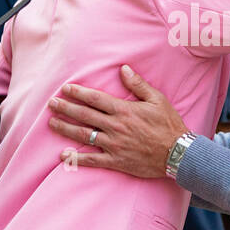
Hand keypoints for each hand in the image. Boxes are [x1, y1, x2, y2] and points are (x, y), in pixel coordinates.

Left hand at [48, 64, 188, 177]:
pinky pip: (92, 160)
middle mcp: (116, 127)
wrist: (178, 153)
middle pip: (85, 115)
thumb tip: (123, 69)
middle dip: (66, 108)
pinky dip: (77, 158)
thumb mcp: (157, 100)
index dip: (78, 93)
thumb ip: (138, 84)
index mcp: (124, 110)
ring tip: (52, 123)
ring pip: (84, 135)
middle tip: (51, 104)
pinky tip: (63, 155)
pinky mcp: (116, 161)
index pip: (95, 99)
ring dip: (66, 129)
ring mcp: (114, 145)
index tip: (65, 89)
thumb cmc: (169, 125)